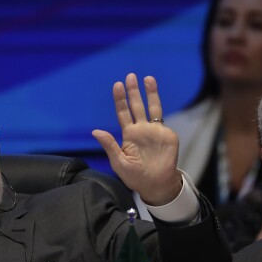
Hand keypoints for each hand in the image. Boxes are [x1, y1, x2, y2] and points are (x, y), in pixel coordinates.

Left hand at [92, 73, 180, 204]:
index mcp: (129, 134)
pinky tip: (154, 103)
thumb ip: (109, 145)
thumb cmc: (135, 176)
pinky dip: (158, 113)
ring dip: (151, 93)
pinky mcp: (167, 136)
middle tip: (130, 76)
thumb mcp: (118, 162)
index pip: (123, 112)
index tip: (117, 85)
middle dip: (134, 91)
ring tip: (148, 78)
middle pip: (137, 106)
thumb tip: (95, 131)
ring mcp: (155, 131)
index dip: (120, 99)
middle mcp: (141, 129)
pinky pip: (163, 123)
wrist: (155, 185)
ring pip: (153, 108)